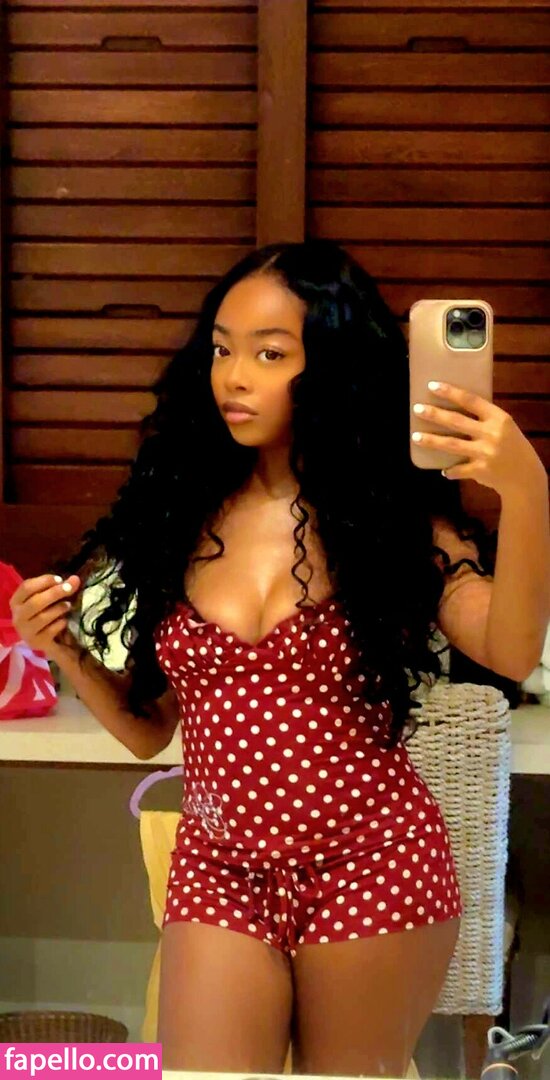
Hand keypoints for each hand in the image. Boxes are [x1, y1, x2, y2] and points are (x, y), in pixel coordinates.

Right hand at [9, 573, 81, 660]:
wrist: (51, 641)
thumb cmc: (47, 613)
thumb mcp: (51, 598)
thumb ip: (61, 587)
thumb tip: (75, 579)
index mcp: (17, 601)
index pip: (26, 587)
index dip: (44, 581)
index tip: (59, 579)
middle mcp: (17, 617)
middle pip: (35, 602)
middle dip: (54, 593)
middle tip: (69, 588)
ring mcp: (26, 632)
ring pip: (42, 617)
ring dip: (58, 609)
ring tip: (68, 605)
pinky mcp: (36, 643)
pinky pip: (50, 631)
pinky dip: (60, 624)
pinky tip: (64, 621)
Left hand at [411, 381, 545, 496]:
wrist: (525, 475)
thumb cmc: (512, 446)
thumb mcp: (504, 426)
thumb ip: (484, 418)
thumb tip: (454, 407)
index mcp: (498, 418)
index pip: (471, 400)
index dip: (451, 392)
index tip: (432, 386)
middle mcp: (491, 434)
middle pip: (457, 421)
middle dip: (435, 414)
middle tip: (417, 409)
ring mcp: (485, 453)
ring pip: (452, 445)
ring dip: (432, 441)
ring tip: (415, 436)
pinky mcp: (481, 470)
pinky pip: (458, 469)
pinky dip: (450, 470)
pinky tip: (442, 470)